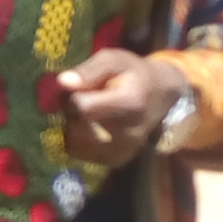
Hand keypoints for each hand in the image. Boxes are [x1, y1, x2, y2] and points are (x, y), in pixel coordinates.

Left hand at [54, 47, 186, 168]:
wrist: (160, 96)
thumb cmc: (133, 74)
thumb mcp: (114, 60)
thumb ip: (89, 70)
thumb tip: (62, 82)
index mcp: (129, 104)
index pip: (83, 108)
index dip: (72, 96)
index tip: (78, 88)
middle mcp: (128, 133)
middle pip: (77, 127)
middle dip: (71, 112)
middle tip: (81, 98)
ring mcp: (122, 151)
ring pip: (75, 143)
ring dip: (72, 127)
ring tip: (86, 112)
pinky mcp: (115, 161)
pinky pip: (80, 153)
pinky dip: (77, 139)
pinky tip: (88, 126)